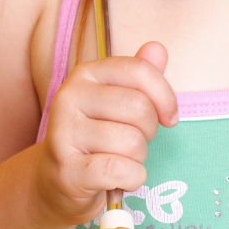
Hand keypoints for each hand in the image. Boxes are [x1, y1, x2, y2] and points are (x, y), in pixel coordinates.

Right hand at [33, 41, 177, 228]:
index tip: (170, 117)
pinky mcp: (67, 169)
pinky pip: (121, 170)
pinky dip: (132, 179)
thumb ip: (140, 75)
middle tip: (135, 141)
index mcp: (86, 73)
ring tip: (122, 160)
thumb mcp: (117, 101)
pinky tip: (120, 180)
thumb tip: (158, 48)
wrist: (58, 180)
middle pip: (139, 108)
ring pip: (132, 142)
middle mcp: (70, 96)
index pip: (139, 70)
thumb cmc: (96, 136)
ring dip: (138, 159)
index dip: (165, 96)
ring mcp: (64, 132)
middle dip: (149, 132)